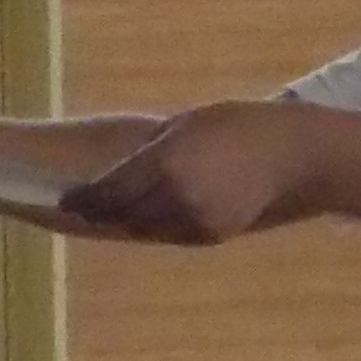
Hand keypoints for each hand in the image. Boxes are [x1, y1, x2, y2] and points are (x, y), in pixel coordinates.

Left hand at [59, 104, 322, 243]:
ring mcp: (194, 221)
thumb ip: (151, 152)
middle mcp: (175, 199)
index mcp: (165, 165)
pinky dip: (154, 226)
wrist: (294, 156)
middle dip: (99, 212)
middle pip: (123, 214)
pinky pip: (170, 233)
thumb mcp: (186, 125)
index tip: (65, 199)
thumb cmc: (238, 125)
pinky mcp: (211, 236)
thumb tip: (119, 169)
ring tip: (107, 214)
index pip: (110, 191)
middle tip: (79, 207)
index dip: (84, 198)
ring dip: (124, 222)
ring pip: (145, 228)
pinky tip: (144, 218)